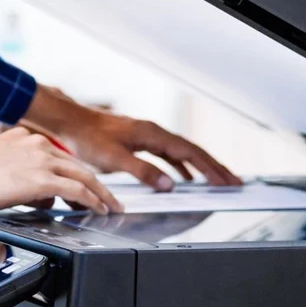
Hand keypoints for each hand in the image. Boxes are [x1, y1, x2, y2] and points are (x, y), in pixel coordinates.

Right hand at [0, 127, 122, 214]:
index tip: (86, 185)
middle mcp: (40, 145)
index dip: (77, 173)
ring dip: (101, 194)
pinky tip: (99, 209)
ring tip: (111, 207)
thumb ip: (24, 172)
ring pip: (84, 177)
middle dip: (98, 185)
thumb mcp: (1, 161)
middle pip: (79, 166)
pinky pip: (77, 190)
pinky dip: (92, 200)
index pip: (62, 158)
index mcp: (29, 139)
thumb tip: (43, 195)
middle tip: (110, 198)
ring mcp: (44, 161)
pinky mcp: (43, 179)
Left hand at [22, 85, 241, 190]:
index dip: (211, 168)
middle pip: (193, 151)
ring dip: (201, 166)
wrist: (71, 122)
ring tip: (218, 180)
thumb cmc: (89, 138)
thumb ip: (144, 172)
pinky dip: (182, 166)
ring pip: (183, 152)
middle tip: (235, 181)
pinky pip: (170, 154)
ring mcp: (149, 136)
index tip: (228, 180)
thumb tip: (170, 185)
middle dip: (215, 167)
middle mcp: (155, 133)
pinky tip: (184, 178)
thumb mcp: (115, 160)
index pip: (191, 153)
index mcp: (153, 135)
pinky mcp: (140, 141)